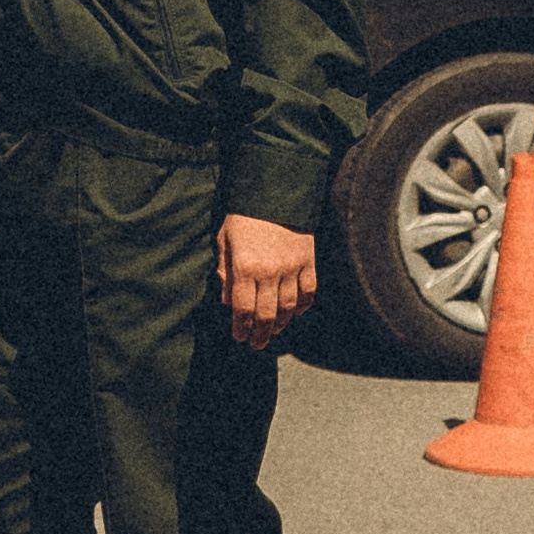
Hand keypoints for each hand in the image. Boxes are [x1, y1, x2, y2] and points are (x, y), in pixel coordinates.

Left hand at [218, 215, 317, 348]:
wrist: (276, 189)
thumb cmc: (244, 215)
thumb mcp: (225, 240)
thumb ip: (224, 271)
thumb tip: (227, 301)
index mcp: (245, 267)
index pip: (243, 309)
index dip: (241, 328)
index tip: (239, 337)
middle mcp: (270, 271)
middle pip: (267, 314)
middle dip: (260, 334)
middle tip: (256, 344)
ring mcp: (292, 267)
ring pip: (289, 308)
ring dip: (281, 324)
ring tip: (274, 331)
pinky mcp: (309, 260)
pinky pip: (308, 291)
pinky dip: (303, 305)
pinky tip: (296, 312)